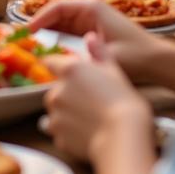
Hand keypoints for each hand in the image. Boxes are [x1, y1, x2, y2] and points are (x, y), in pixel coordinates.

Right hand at [29, 0, 171, 84]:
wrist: (157, 61)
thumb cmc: (135, 56)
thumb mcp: (105, 58)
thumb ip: (80, 59)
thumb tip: (55, 62)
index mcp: (92, 8)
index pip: (57, 7)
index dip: (40, 18)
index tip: (28, 31)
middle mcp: (89, 9)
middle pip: (56, 14)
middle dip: (41, 27)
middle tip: (26, 41)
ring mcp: (90, 19)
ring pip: (61, 24)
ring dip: (48, 35)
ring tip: (34, 48)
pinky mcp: (92, 30)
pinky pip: (69, 32)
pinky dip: (58, 41)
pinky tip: (51, 52)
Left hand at [44, 32, 151, 161]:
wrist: (124, 136)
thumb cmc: (124, 103)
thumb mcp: (115, 71)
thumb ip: (99, 53)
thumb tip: (90, 37)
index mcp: (70, 70)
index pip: (50, 62)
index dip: (59, 67)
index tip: (70, 75)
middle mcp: (57, 90)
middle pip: (56, 89)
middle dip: (68, 94)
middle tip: (91, 102)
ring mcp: (55, 114)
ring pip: (56, 111)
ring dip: (67, 114)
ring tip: (91, 120)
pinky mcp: (57, 135)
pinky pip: (59, 132)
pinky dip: (69, 133)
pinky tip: (87, 134)